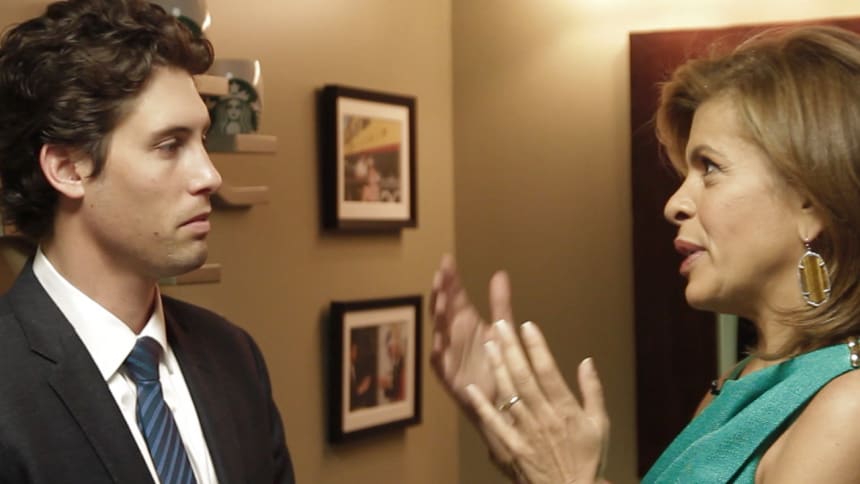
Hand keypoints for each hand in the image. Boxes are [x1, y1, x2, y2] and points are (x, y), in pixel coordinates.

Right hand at [430, 254, 513, 412]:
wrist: (503, 399)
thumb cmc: (498, 362)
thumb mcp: (502, 328)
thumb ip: (500, 303)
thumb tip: (500, 273)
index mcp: (465, 320)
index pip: (454, 294)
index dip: (450, 278)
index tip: (447, 260)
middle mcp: (454, 334)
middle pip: (444, 309)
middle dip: (441, 293)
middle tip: (441, 275)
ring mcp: (450, 353)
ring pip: (440, 332)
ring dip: (439, 319)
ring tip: (440, 302)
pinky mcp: (450, 375)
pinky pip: (442, 363)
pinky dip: (440, 353)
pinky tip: (439, 342)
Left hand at [466, 320, 609, 483]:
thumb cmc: (589, 459)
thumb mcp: (600, 425)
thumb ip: (593, 392)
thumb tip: (587, 362)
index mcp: (565, 409)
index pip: (548, 371)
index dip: (537, 347)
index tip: (527, 326)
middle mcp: (544, 417)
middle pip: (524, 376)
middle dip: (511, 348)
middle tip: (500, 324)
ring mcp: (526, 431)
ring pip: (509, 393)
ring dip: (497, 367)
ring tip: (489, 344)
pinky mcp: (512, 446)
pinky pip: (495, 423)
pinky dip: (482, 405)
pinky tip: (472, 388)